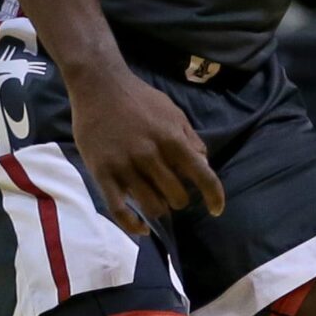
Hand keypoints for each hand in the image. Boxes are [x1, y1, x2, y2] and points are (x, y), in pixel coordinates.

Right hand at [68, 67, 225, 232]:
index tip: (216, 209)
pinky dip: (132, 224)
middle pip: (177, 196)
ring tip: (157, 202)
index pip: (202, 176)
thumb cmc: (140, 99)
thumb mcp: (174, 114)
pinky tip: (141, 229)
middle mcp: (150, 155)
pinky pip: (118, 208)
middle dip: (180, 199)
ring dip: (160, 209)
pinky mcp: (101, 172)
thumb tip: (203, 165)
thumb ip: (190, 140)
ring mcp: (124, 165)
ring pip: (152, 205)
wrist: (99, 86)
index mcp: (172, 140)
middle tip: (174, 193)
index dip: (214, 196)